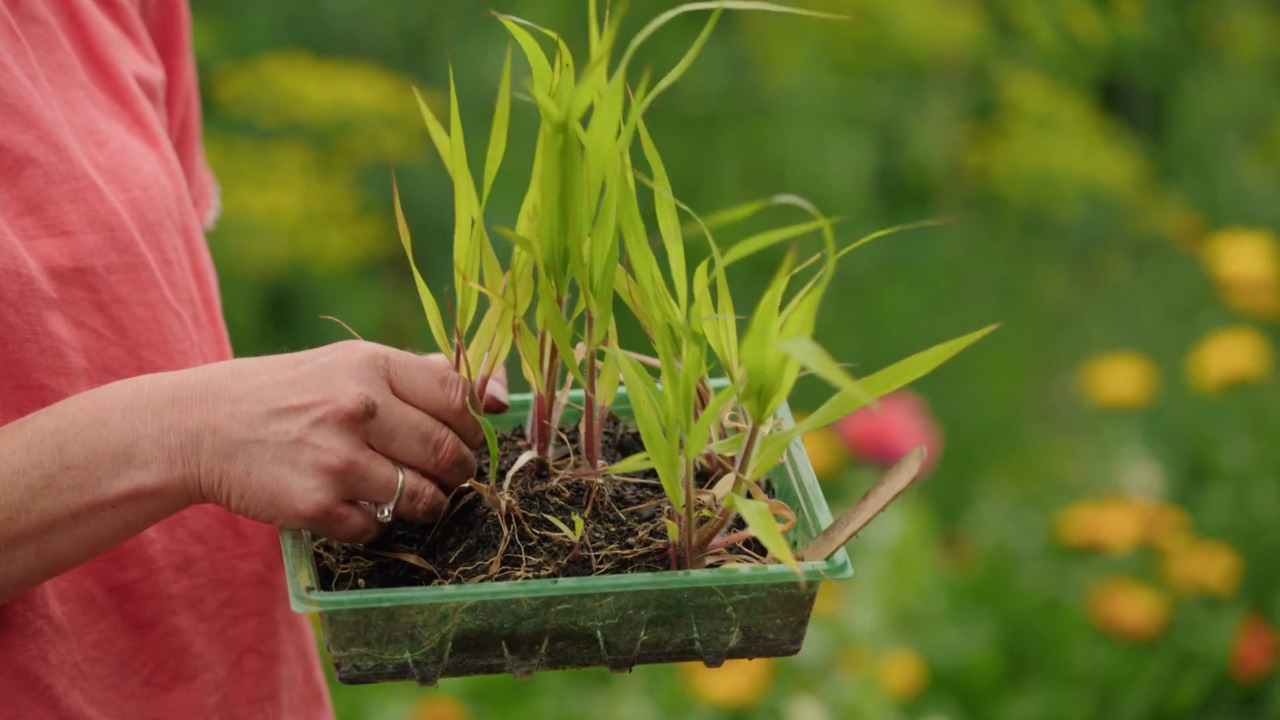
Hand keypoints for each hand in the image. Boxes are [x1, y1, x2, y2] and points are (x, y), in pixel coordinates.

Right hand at [171, 340, 508, 543]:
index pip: (459, 396)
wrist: (201, 426)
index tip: (467, 436)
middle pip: (450, 453)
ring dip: (424, 505)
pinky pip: (376, 529)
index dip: (475, 424)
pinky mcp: (315, 504)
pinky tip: (353, 508)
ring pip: (422, 499)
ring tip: (407, 496)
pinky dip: (373, 526)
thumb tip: (495, 392)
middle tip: (443, 475)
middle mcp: (359, 407)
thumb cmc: (290, 393)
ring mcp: (337, 458)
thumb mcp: (350, 365)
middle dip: (456, 472)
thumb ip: (420, 376)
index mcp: (373, 365)